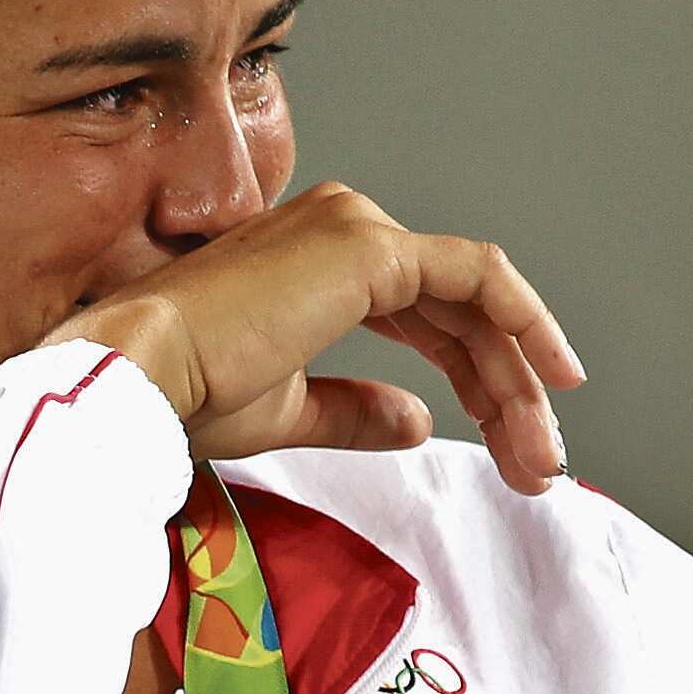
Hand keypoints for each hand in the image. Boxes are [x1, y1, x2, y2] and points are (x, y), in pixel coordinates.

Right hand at [42, 182, 587, 495]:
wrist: (141, 377)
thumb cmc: (183, 394)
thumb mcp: (285, 411)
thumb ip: (355, 410)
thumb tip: (418, 420)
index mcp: (314, 261)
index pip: (424, 315)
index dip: (477, 374)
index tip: (512, 434)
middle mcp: (341, 228)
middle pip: (460, 312)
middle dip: (509, 391)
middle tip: (538, 465)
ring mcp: (357, 230)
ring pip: (477, 302)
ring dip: (519, 380)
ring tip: (540, 456)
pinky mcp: (370, 249)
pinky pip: (478, 279)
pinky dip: (525, 324)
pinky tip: (551, 379)